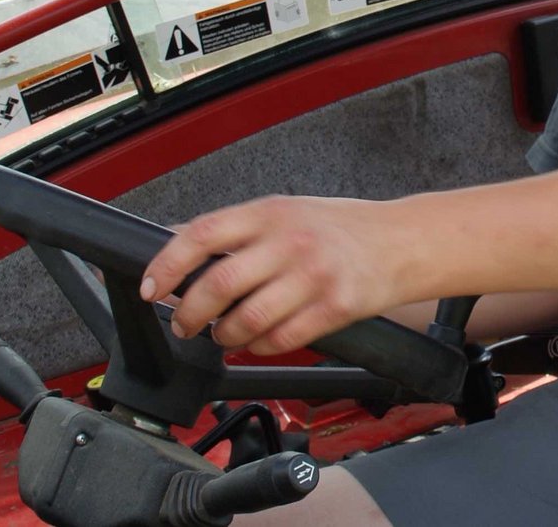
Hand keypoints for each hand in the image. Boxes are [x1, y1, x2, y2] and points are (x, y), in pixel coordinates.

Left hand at [139, 195, 392, 353]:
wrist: (404, 241)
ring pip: (246, 320)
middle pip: (218, 283)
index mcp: (273, 211)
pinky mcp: (334, 307)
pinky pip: (280, 340)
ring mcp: (314, 275)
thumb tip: (177, 243)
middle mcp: (291, 240)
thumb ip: (240, 229)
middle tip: (186, 323)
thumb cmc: (343, 228)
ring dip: (226, 336)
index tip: (152, 287)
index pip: (204, 233)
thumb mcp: (289, 211)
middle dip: (190, 313)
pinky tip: (263, 340)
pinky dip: (261, 347)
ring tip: (226, 335)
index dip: (168, 264)